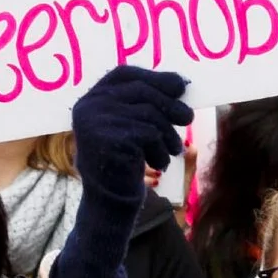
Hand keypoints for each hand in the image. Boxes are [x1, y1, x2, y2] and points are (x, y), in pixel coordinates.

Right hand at [51, 67, 191, 277]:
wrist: (110, 202)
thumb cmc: (124, 163)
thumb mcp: (131, 127)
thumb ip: (145, 103)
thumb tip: (181, 83)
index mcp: (90, 100)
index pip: (123, 74)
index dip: (154, 77)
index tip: (180, 86)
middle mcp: (88, 107)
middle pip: (141, 91)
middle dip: (170, 104)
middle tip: (189, 118)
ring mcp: (96, 123)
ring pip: (150, 114)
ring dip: (168, 133)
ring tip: (172, 150)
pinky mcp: (109, 139)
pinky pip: (149, 133)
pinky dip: (161, 149)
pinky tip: (159, 163)